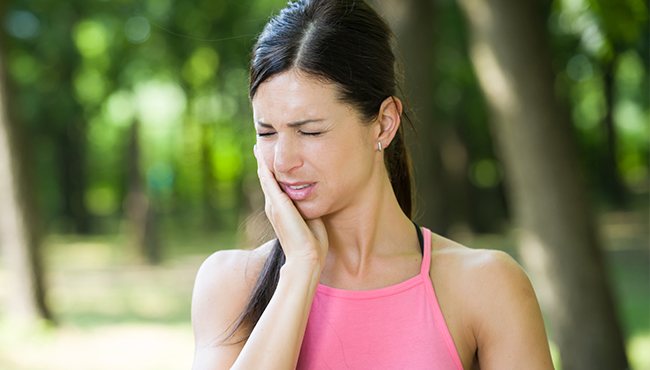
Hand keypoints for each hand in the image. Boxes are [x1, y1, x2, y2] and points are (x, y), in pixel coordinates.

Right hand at [253, 145, 328, 268]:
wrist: (306, 257)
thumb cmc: (312, 243)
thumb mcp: (310, 219)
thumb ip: (307, 206)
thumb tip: (313, 195)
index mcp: (281, 211)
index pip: (275, 188)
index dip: (273, 173)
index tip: (272, 161)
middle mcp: (273, 207)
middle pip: (267, 180)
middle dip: (264, 164)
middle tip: (259, 147)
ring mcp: (273, 205)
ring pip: (265, 178)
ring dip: (262, 162)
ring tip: (258, 148)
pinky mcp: (277, 204)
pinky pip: (268, 180)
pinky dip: (264, 166)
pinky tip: (261, 154)